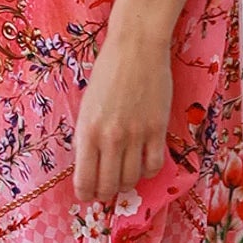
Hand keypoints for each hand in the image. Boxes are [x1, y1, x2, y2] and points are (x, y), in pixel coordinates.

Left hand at [72, 24, 171, 203]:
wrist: (136, 47)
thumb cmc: (107, 72)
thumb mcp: (86, 106)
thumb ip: (87, 136)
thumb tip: (90, 164)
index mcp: (87, 131)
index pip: (84, 180)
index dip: (86, 194)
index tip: (88, 194)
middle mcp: (110, 137)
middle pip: (109, 186)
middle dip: (106, 193)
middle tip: (107, 190)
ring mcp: (136, 135)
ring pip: (132, 179)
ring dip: (127, 183)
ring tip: (124, 175)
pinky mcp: (157, 129)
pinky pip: (154, 165)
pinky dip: (148, 171)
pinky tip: (143, 163)